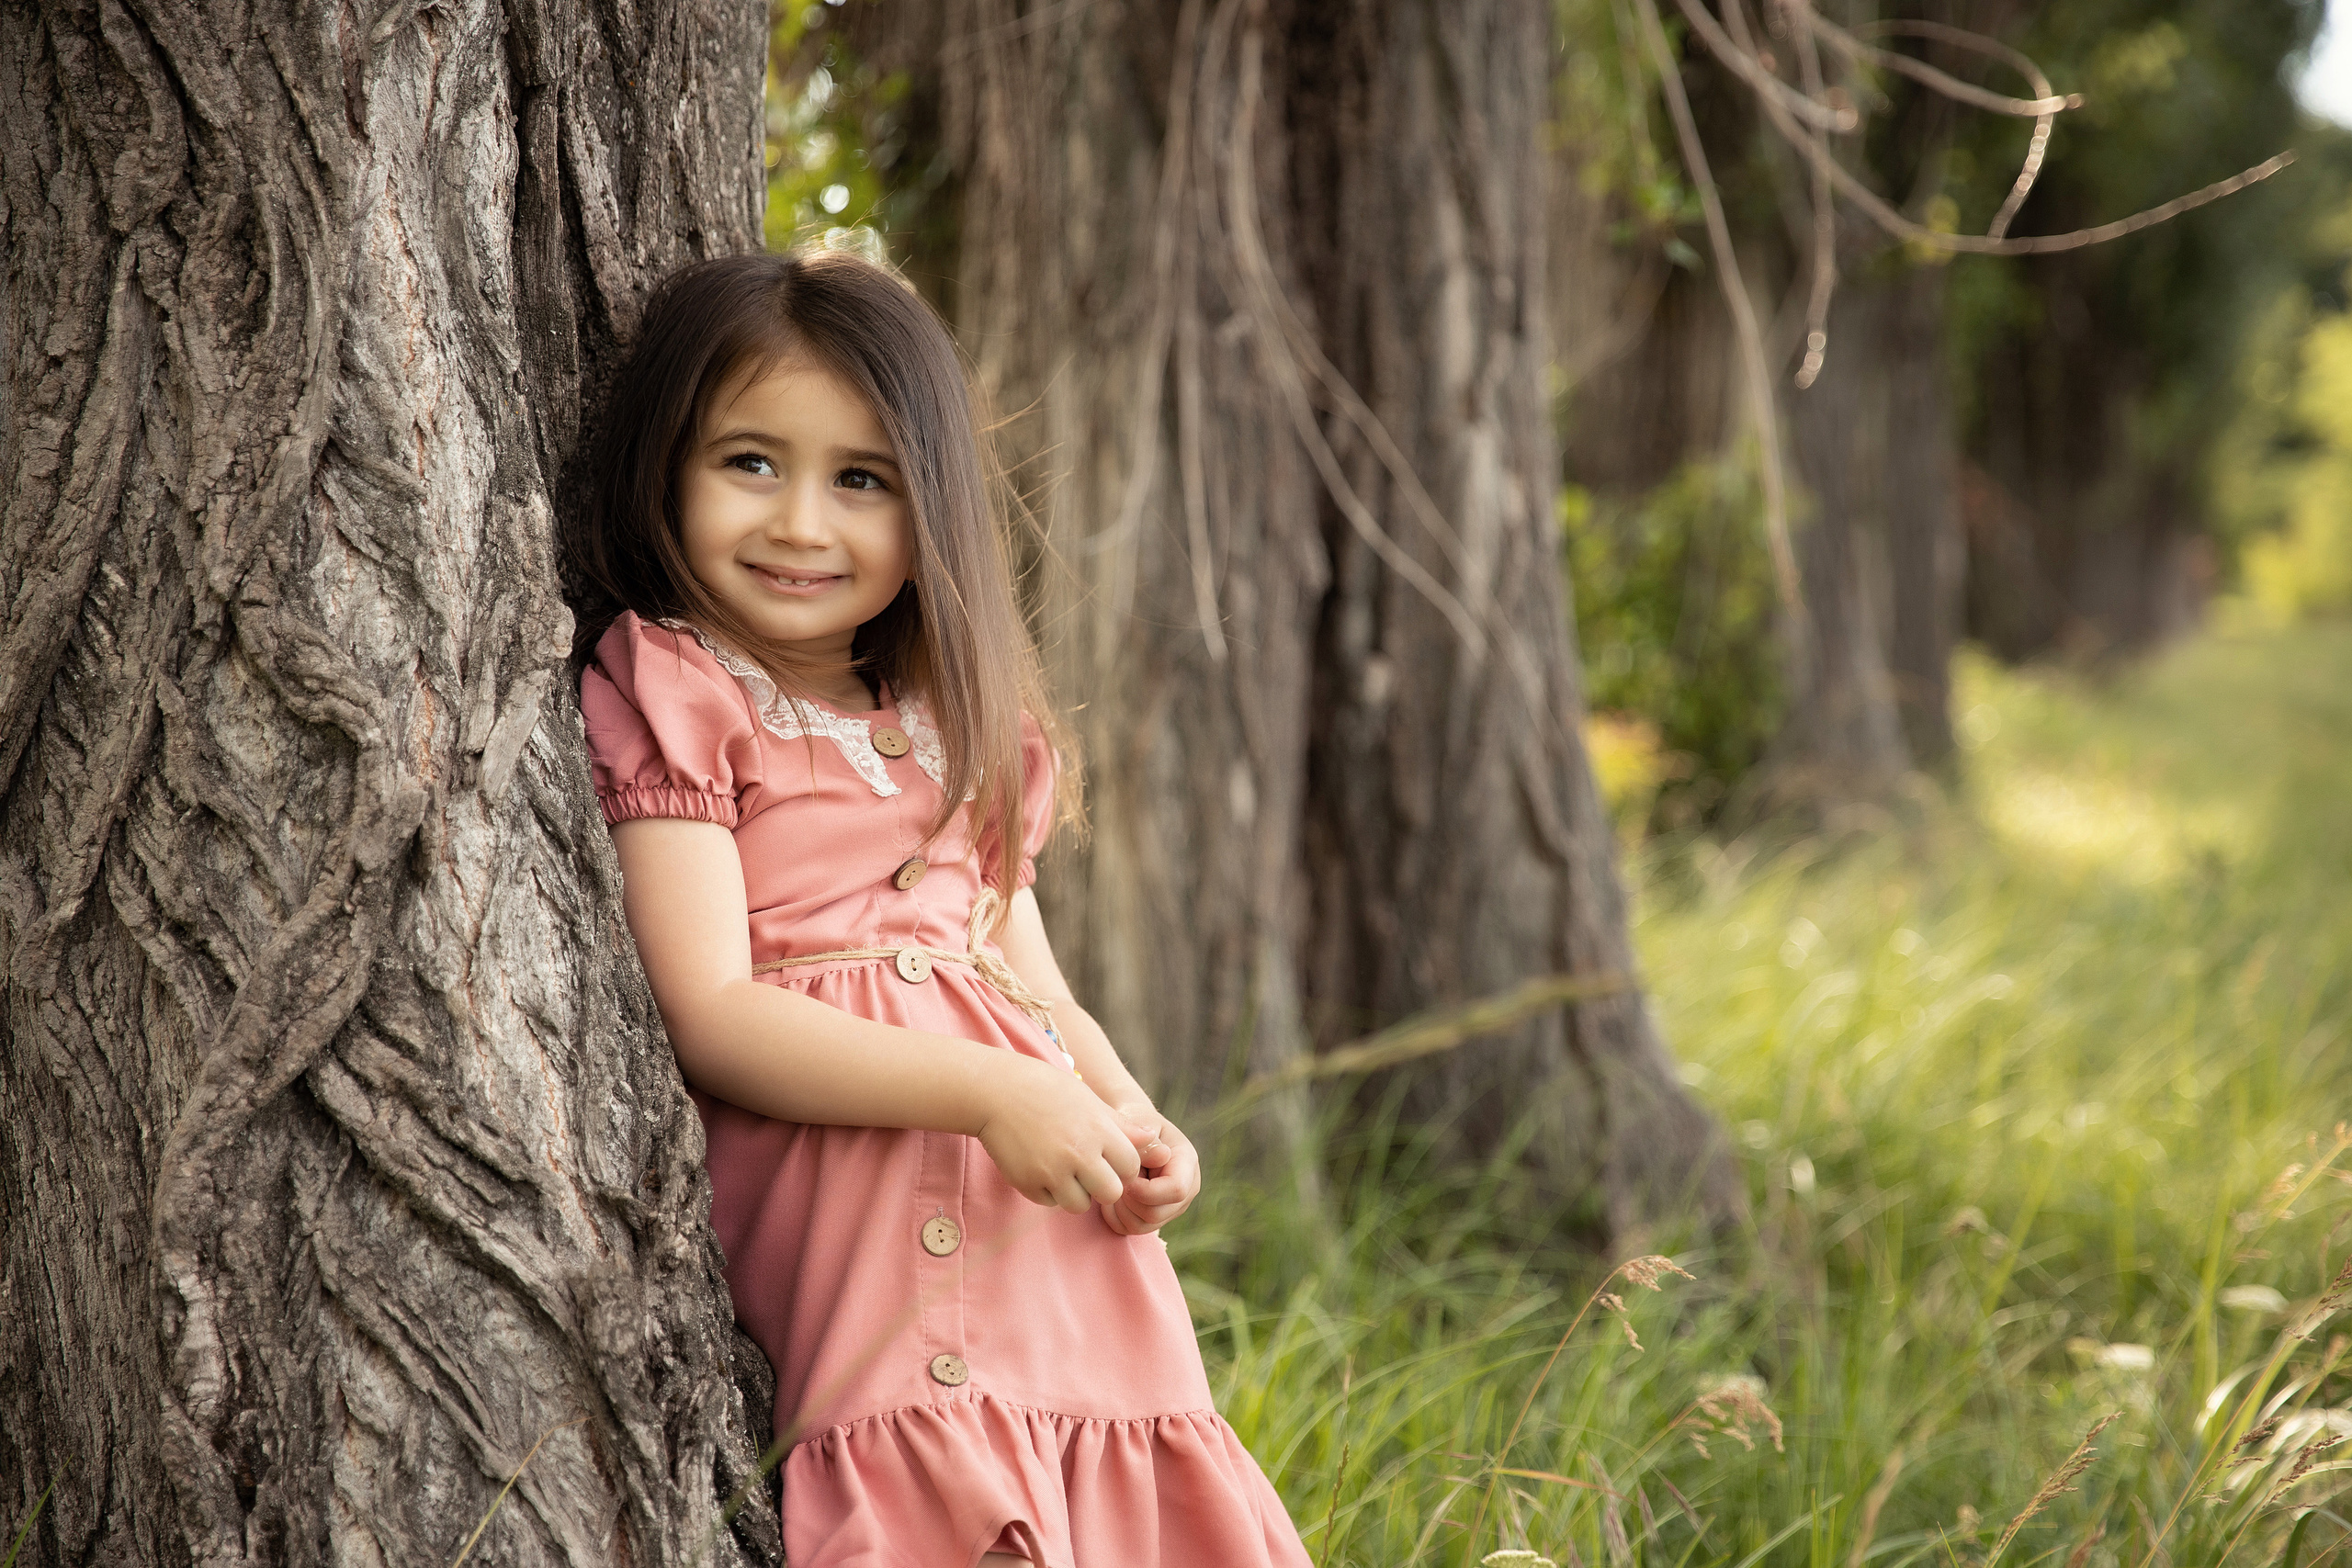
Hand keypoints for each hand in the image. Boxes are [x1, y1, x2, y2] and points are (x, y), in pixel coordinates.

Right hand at [973, 1055, 1151, 1213]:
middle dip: (1103, 1186)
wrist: (996, 1092)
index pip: (1130, 1167)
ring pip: (1080, 1205)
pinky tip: (1041, 1166)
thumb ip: (1121, 1126)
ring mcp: (1051, 1171)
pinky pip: (1050, 1202)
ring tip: (1063, 1169)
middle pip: (1110, 1193)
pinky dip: (1049, 1191)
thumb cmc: (1047, 1091)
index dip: (1122, 1165)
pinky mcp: (1028, 1183)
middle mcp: (1078, 1154)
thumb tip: (1155, 1141)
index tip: (1108, 1156)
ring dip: (1076, 1193)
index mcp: (1099, 1131)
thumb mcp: (1089, 1101)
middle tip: (1088, 1169)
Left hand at [1101, 1106, 1200, 1235]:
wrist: (1132, 1133)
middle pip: (1156, 1214)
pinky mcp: (1155, 1217)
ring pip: (1142, 1226)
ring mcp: (1171, 1207)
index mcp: (1187, 1163)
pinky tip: (1110, 1197)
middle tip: (1114, 1179)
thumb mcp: (1140, 1120)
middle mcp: (1186, 1189)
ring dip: (1119, 1209)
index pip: (1175, 1190)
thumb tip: (1161, 1155)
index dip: (1146, 1190)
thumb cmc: (1135, 1122)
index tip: (1124, 1177)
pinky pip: (1131, 1230)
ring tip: (1112, 1185)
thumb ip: (1146, 1139)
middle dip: (1128, 1200)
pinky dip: (1115, 1217)